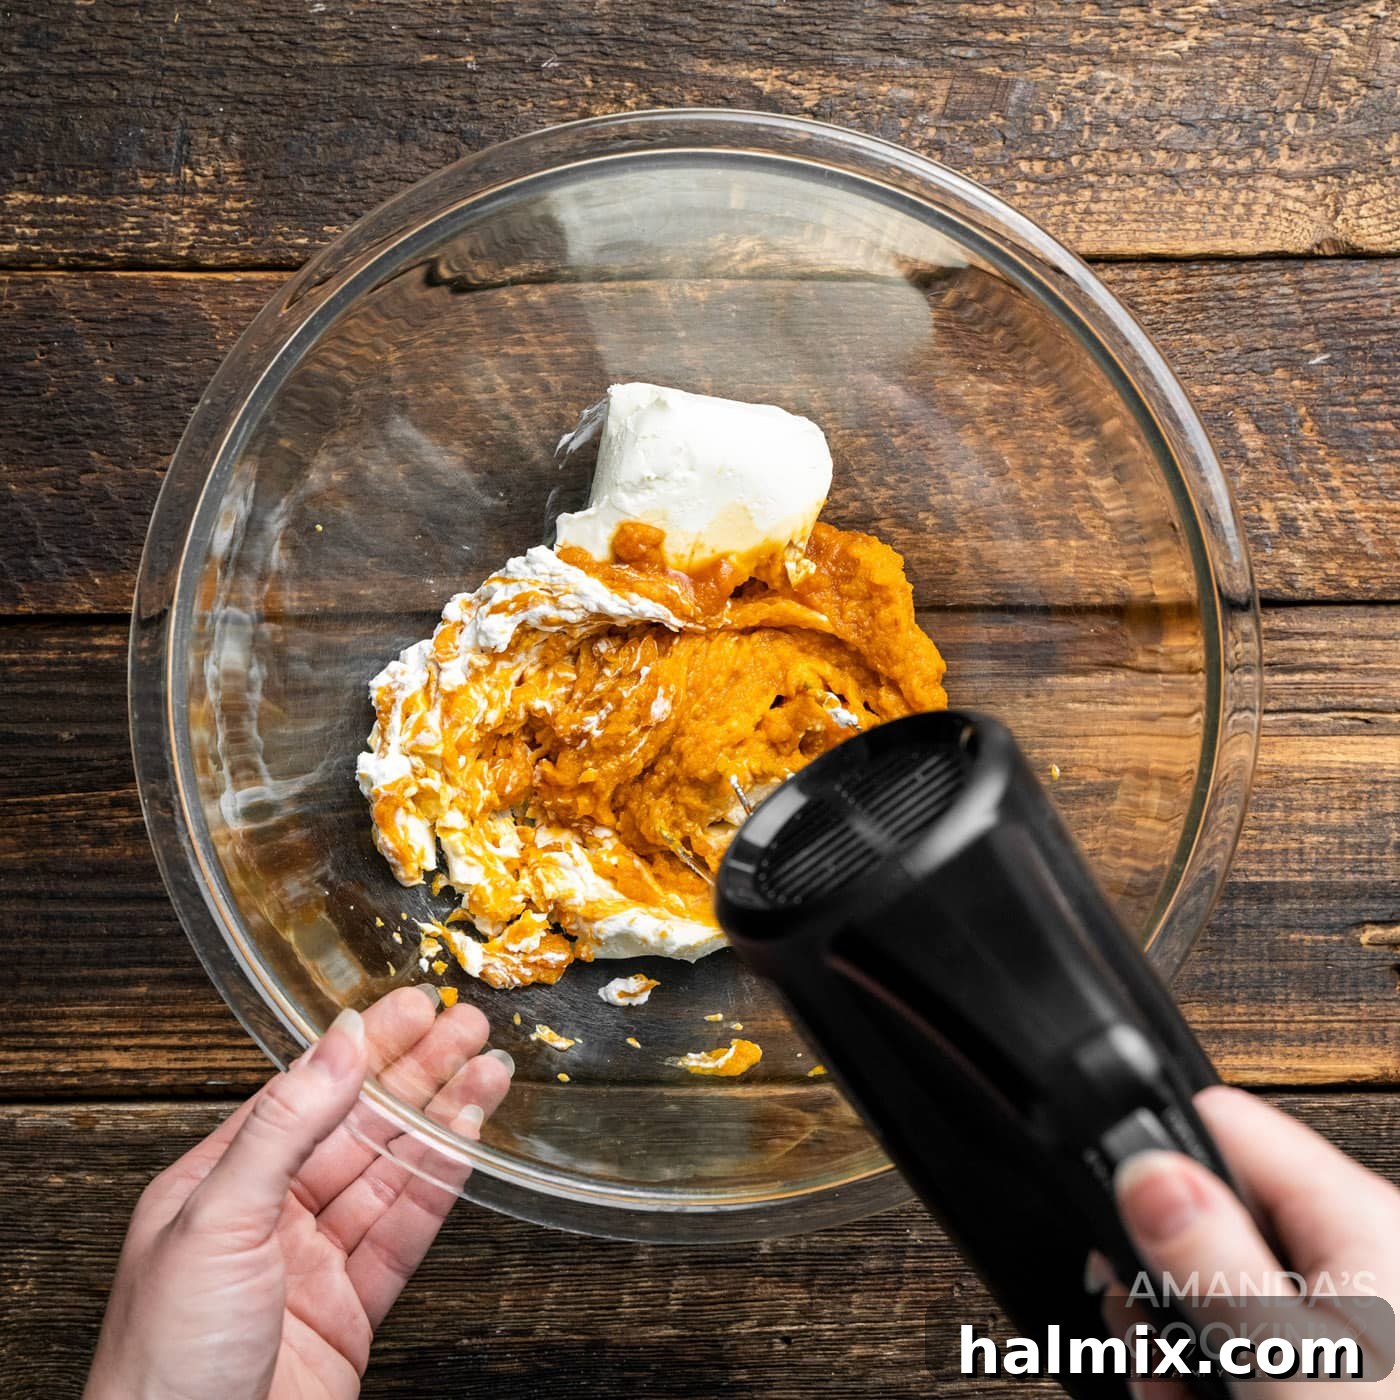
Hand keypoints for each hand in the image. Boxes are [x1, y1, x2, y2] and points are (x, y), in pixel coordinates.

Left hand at [85, 986, 511, 1399]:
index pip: (305, 1094)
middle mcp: (268, 1219)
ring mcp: (312, 1265)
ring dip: (443, 1120)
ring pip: (390, 1174)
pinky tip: (469, 1144)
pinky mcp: (351, 1311)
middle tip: (468, 1026)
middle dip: (417, 1073)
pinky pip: (405, 1232)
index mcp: (218, 1186)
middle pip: (357, 1127)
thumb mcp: (218, 1221)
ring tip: (489, 1071)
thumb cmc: (165, 1366)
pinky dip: (442, 1185)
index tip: (413, 1007)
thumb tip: (336, 1044)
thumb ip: (284, 1127)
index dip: (365, 1047)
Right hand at [1112, 1084, 1399, 1395]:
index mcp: (1362, 1222)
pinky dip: (1210, 1374)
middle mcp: (1361, 1256)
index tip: (1116, 1225)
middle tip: (1146, 1341)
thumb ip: (1210, 1261)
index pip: (1230, 1127)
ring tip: (1175, 1394)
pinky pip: (1250, 1337)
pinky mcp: (1341, 1366)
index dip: (1159, 1162)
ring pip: (1220, 1283)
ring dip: (1178, 1339)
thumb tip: (1143, 1165)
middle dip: (1159, 1276)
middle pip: (1214, 1209)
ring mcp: (1355, 1317)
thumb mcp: (1287, 1369)